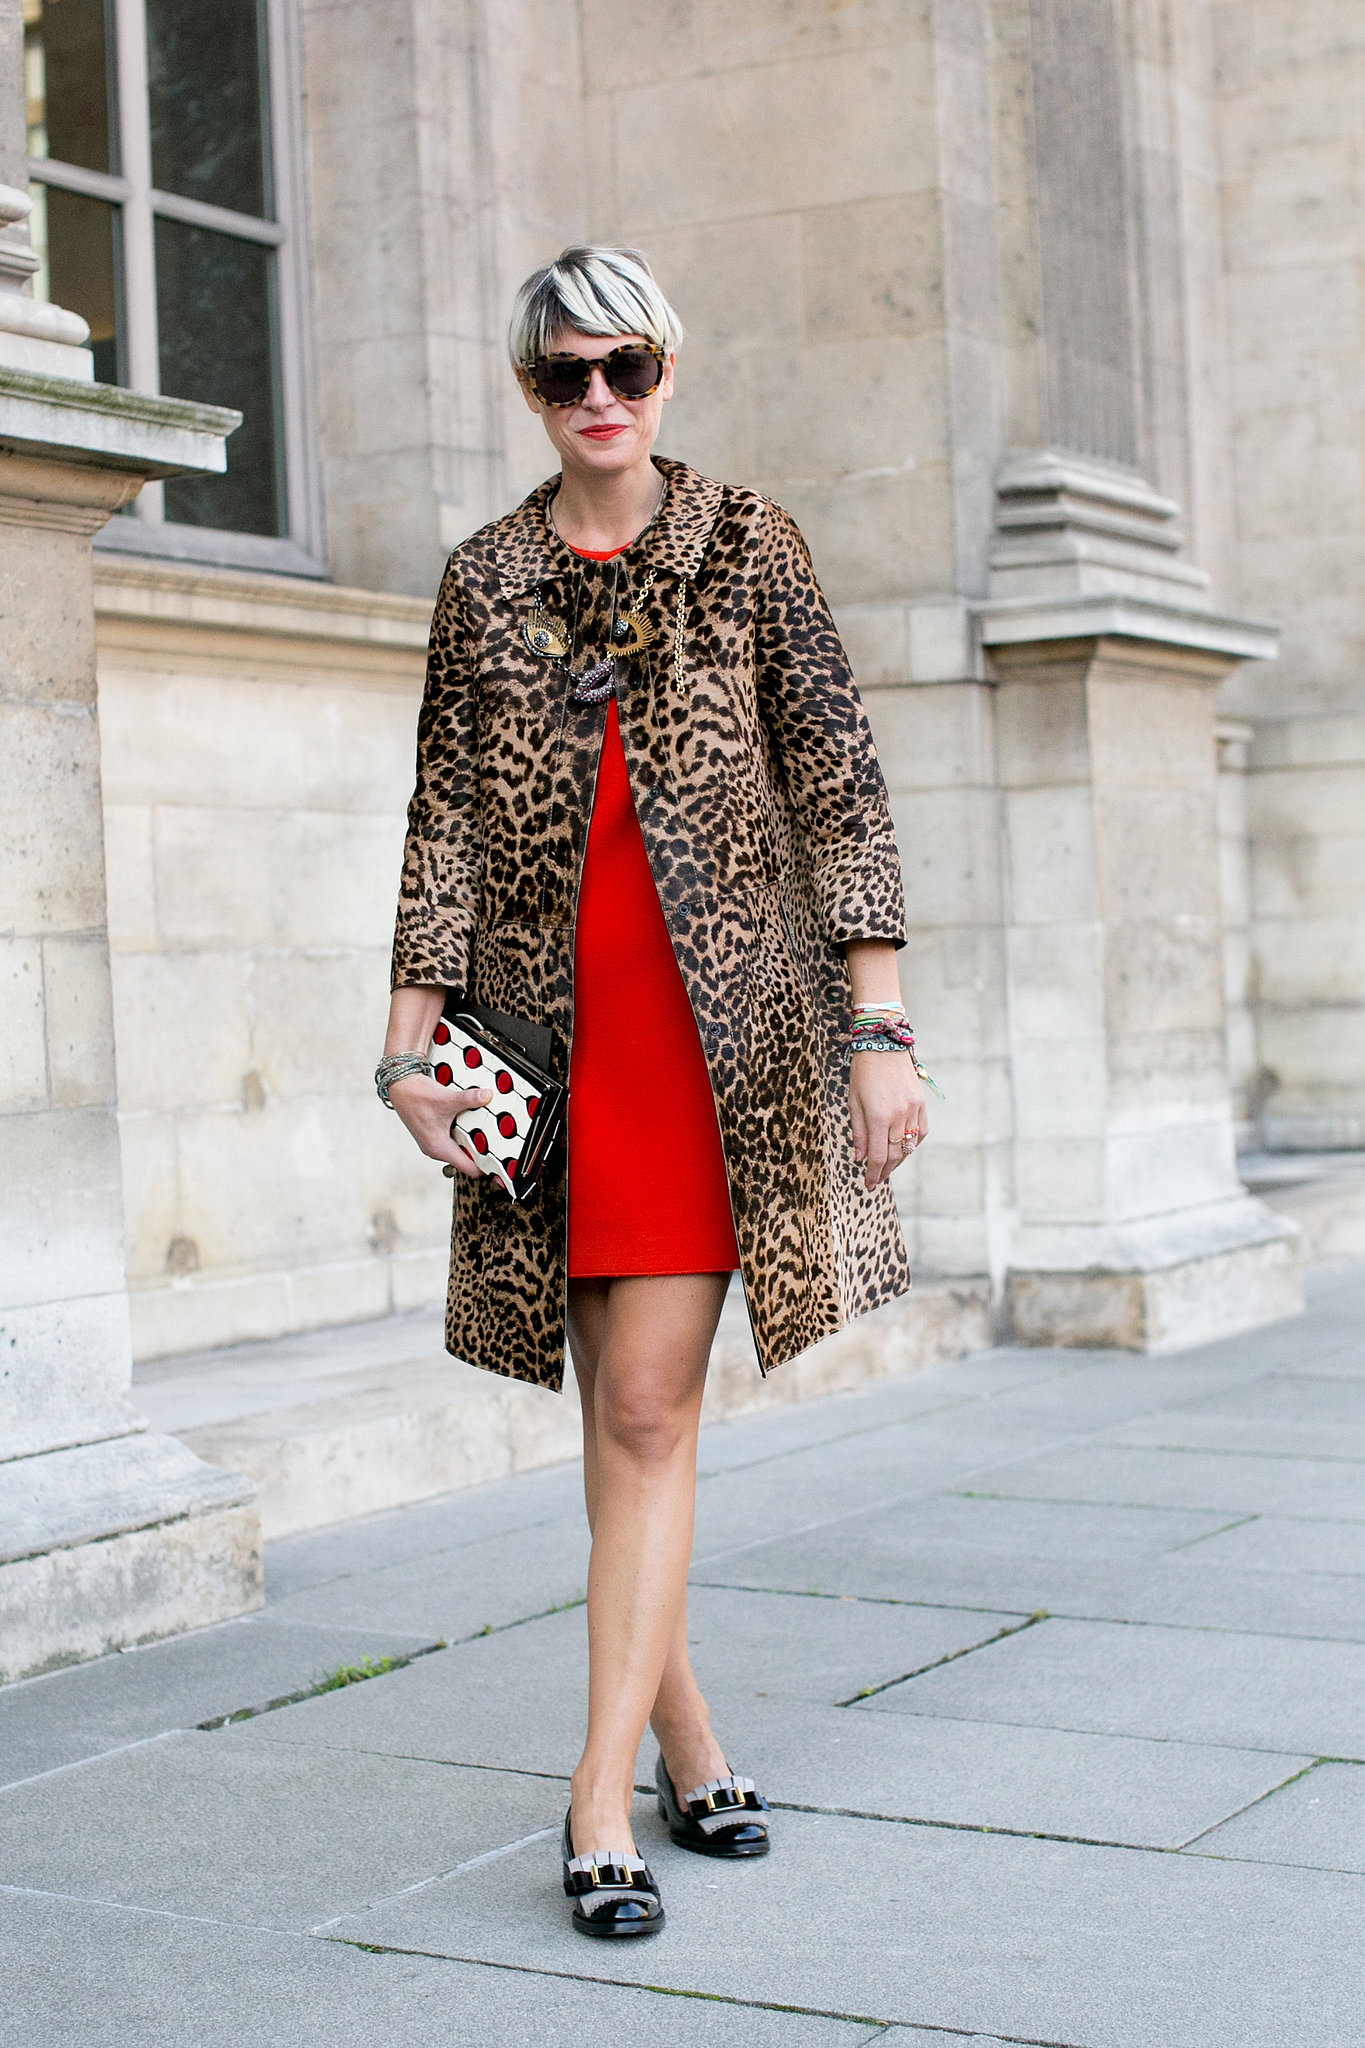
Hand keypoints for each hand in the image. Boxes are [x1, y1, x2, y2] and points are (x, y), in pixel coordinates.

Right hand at [387, 1073, 492, 1181]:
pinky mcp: (433, 1132)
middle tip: (500, 1141)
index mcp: (440, 1148)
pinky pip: (453, 1138)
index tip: (501, 1160)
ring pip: (460, 1147)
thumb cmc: (416, 1097)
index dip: (487, 1166)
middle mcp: (436, 1149)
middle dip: (482, 1151)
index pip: (470, 1169)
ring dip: (472, 1140)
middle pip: (467, 1158)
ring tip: (487, 1129)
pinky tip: (471, 1120)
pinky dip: (463, 1132)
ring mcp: (434, 1141)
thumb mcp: (447, 1099)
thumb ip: (469, 1099)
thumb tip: (488, 1096)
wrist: (400, 1085)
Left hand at [849, 1050, 927, 1190]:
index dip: (873, 1173)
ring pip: (909, 1145)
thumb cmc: (863, 1072)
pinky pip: (921, 1131)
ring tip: (888, 1167)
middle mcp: (898, 1115)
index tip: (868, 1184)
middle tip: (876, 1180)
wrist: (884, 1044)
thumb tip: (860, 1158)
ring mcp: (913, 1109)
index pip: (878, 1156)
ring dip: (899, 1159)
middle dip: (885, 1170)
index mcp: (878, 1116)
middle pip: (896, 1154)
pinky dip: (913, 1143)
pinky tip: (905, 1148)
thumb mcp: (853, 1102)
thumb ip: (858, 1132)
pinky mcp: (921, 1103)